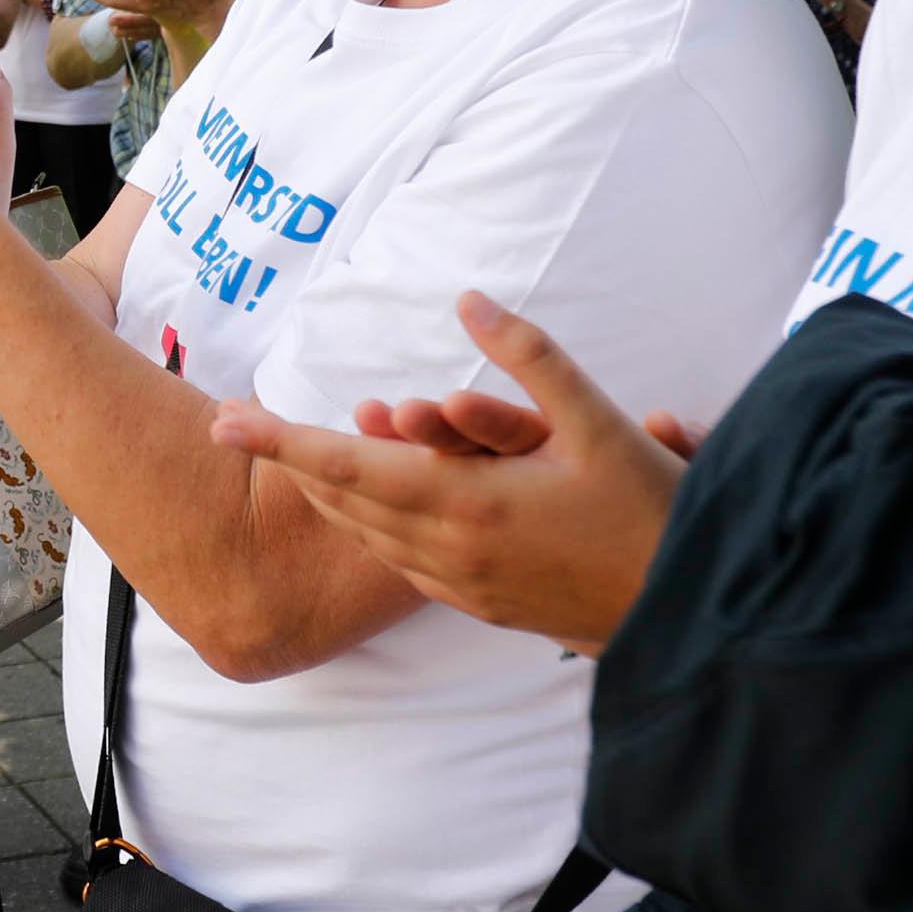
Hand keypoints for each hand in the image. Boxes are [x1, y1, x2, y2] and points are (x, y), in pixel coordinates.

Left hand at [205, 294, 696, 648]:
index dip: (279, 441)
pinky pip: (403, 562)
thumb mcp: (595, 420)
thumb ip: (528, 356)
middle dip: (293, 461)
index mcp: (466, 503)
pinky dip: (375, 527)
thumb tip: (467, 300)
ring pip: (369, 537)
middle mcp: (448, 551)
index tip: (222, 420)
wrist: (690, 612)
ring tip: (298, 455)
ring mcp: (462, 586)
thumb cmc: (649, 511)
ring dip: (332, 494)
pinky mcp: (481, 606)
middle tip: (243, 426)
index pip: (346, 467)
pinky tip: (375, 506)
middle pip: (344, 502)